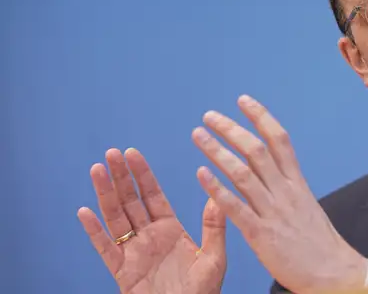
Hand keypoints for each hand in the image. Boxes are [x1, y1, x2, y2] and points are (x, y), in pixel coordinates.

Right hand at [77, 148, 226, 293]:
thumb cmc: (203, 293)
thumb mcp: (214, 257)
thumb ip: (214, 227)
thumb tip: (218, 195)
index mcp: (171, 230)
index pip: (153, 196)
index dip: (142, 175)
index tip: (132, 152)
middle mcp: (149, 237)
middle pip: (130, 201)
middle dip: (120, 177)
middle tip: (111, 153)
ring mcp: (133, 253)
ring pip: (115, 218)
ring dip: (105, 194)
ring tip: (96, 170)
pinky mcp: (121, 272)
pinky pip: (105, 249)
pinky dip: (94, 231)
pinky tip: (85, 211)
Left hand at [191, 95, 367, 293]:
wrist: (333, 272)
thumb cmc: (318, 242)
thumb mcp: (307, 204)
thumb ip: (288, 186)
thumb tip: (272, 168)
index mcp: (297, 183)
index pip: (279, 140)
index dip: (260, 117)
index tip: (243, 100)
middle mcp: (286, 191)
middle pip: (257, 150)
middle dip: (231, 129)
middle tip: (209, 116)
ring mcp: (273, 211)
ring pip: (243, 173)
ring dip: (218, 151)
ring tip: (198, 136)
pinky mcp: (262, 234)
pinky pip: (236, 208)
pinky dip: (217, 189)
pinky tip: (201, 174)